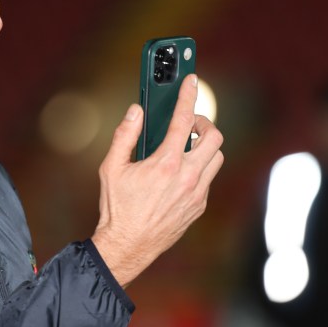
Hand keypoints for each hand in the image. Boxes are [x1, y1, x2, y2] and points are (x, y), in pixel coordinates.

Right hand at [91, 74, 223, 287]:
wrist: (128, 245)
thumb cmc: (117, 208)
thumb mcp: (111, 167)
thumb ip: (125, 135)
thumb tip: (135, 111)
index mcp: (165, 164)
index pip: (182, 120)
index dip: (187, 95)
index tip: (190, 80)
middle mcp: (187, 177)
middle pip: (214, 137)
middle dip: (203, 123)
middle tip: (189, 124)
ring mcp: (197, 193)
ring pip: (216, 158)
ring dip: (204, 147)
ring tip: (186, 146)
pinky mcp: (199, 206)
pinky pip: (208, 178)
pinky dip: (200, 167)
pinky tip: (181, 170)